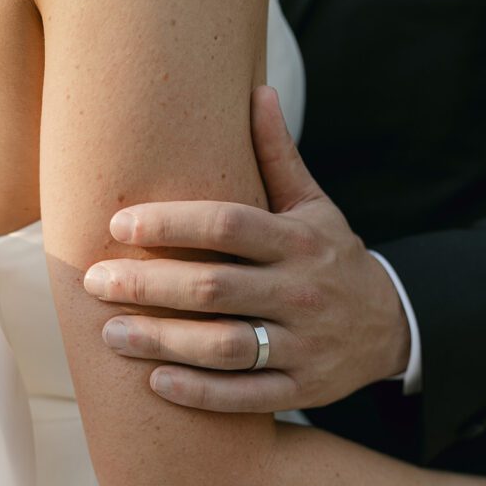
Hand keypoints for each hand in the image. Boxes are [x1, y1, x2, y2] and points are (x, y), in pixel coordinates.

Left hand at [84, 86, 410, 411]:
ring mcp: (303, 344)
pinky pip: (246, 395)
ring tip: (111, 334)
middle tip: (94, 282)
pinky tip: (156, 383)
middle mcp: (301, 290)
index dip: (171, 224)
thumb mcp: (315, 206)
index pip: (229, 224)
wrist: (390, 326)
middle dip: (148, 285)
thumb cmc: (333, 258)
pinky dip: (200, 392)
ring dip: (163, 341)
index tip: (119, 225)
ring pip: (224, 345)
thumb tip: (257, 90)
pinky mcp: (302, 388)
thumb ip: (279, 157)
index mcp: (299, 240)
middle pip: (214, 287)